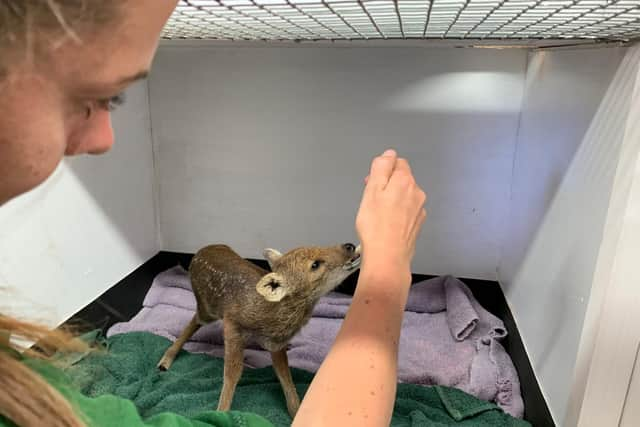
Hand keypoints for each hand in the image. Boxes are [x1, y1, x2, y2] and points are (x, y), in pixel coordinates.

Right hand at [356, 149, 426, 273]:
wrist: (387, 257)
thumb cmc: (375, 224)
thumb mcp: (372, 189)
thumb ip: (381, 167)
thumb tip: (389, 154)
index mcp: (405, 181)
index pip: (397, 162)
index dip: (382, 169)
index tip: (371, 183)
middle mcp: (417, 192)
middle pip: (401, 179)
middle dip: (386, 184)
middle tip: (370, 199)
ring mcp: (419, 209)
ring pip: (404, 195)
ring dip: (392, 198)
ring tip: (377, 213)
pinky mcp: (417, 224)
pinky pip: (407, 210)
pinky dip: (397, 212)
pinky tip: (387, 223)